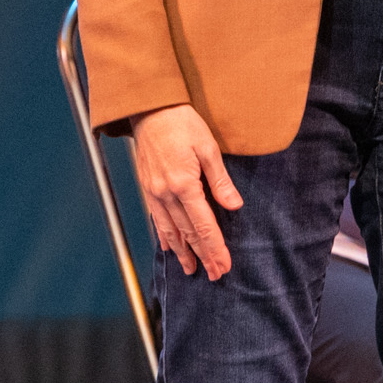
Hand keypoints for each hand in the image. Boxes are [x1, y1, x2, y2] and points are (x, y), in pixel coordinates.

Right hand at [130, 103, 240, 279]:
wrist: (150, 108)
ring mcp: (154, 191)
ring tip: (192, 269)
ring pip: (170, 230)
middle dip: (202, 255)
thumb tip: (234, 206)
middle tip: (215, 274)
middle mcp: (166, 192)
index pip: (203, 225)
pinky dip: (164, 235)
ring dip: (182, 252)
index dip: (215, 248)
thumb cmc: (182, 122)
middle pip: (187, 233)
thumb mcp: (208, 147)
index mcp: (184, 183)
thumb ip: (220, 180)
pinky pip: (157, 218)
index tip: (224, 265)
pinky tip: (170, 247)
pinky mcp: (147, 187)